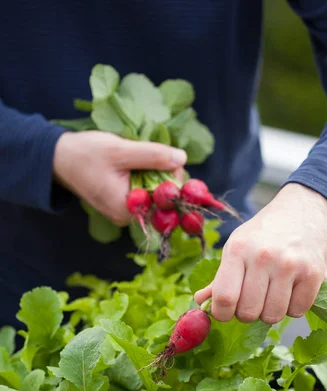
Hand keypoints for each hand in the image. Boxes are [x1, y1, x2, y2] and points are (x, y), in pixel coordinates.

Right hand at [53, 131, 186, 225]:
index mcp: (128, 210)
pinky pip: (142, 191)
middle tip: (156, 154)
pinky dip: (144, 176)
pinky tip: (135, 163)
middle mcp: (128, 217)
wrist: (59, 158)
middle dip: (164, 175)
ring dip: (154, 173)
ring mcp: (124, 211)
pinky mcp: (122, 202)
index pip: (165, 201)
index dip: (174, 181)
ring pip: (153, 193)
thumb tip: (182, 159)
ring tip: (140, 156)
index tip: (172, 160)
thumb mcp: (121, 151)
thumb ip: (153, 156)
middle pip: (161, 199)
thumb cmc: (86, 155)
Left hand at [194, 183, 326, 323]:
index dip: (222, 313)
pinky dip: (293, 307)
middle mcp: (263, 257)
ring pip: (273, 316)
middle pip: (248, 312)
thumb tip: (201, 302)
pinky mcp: (314, 274)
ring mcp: (290, 265)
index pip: (224, 298)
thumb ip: (220, 278)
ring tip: (272, 294)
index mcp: (238, 249)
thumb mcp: (237, 247)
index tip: (226, 311)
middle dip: (247, 314)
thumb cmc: (265, 233)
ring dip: (270, 312)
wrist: (306, 210)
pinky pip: (297, 311)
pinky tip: (291, 291)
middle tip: (252, 300)